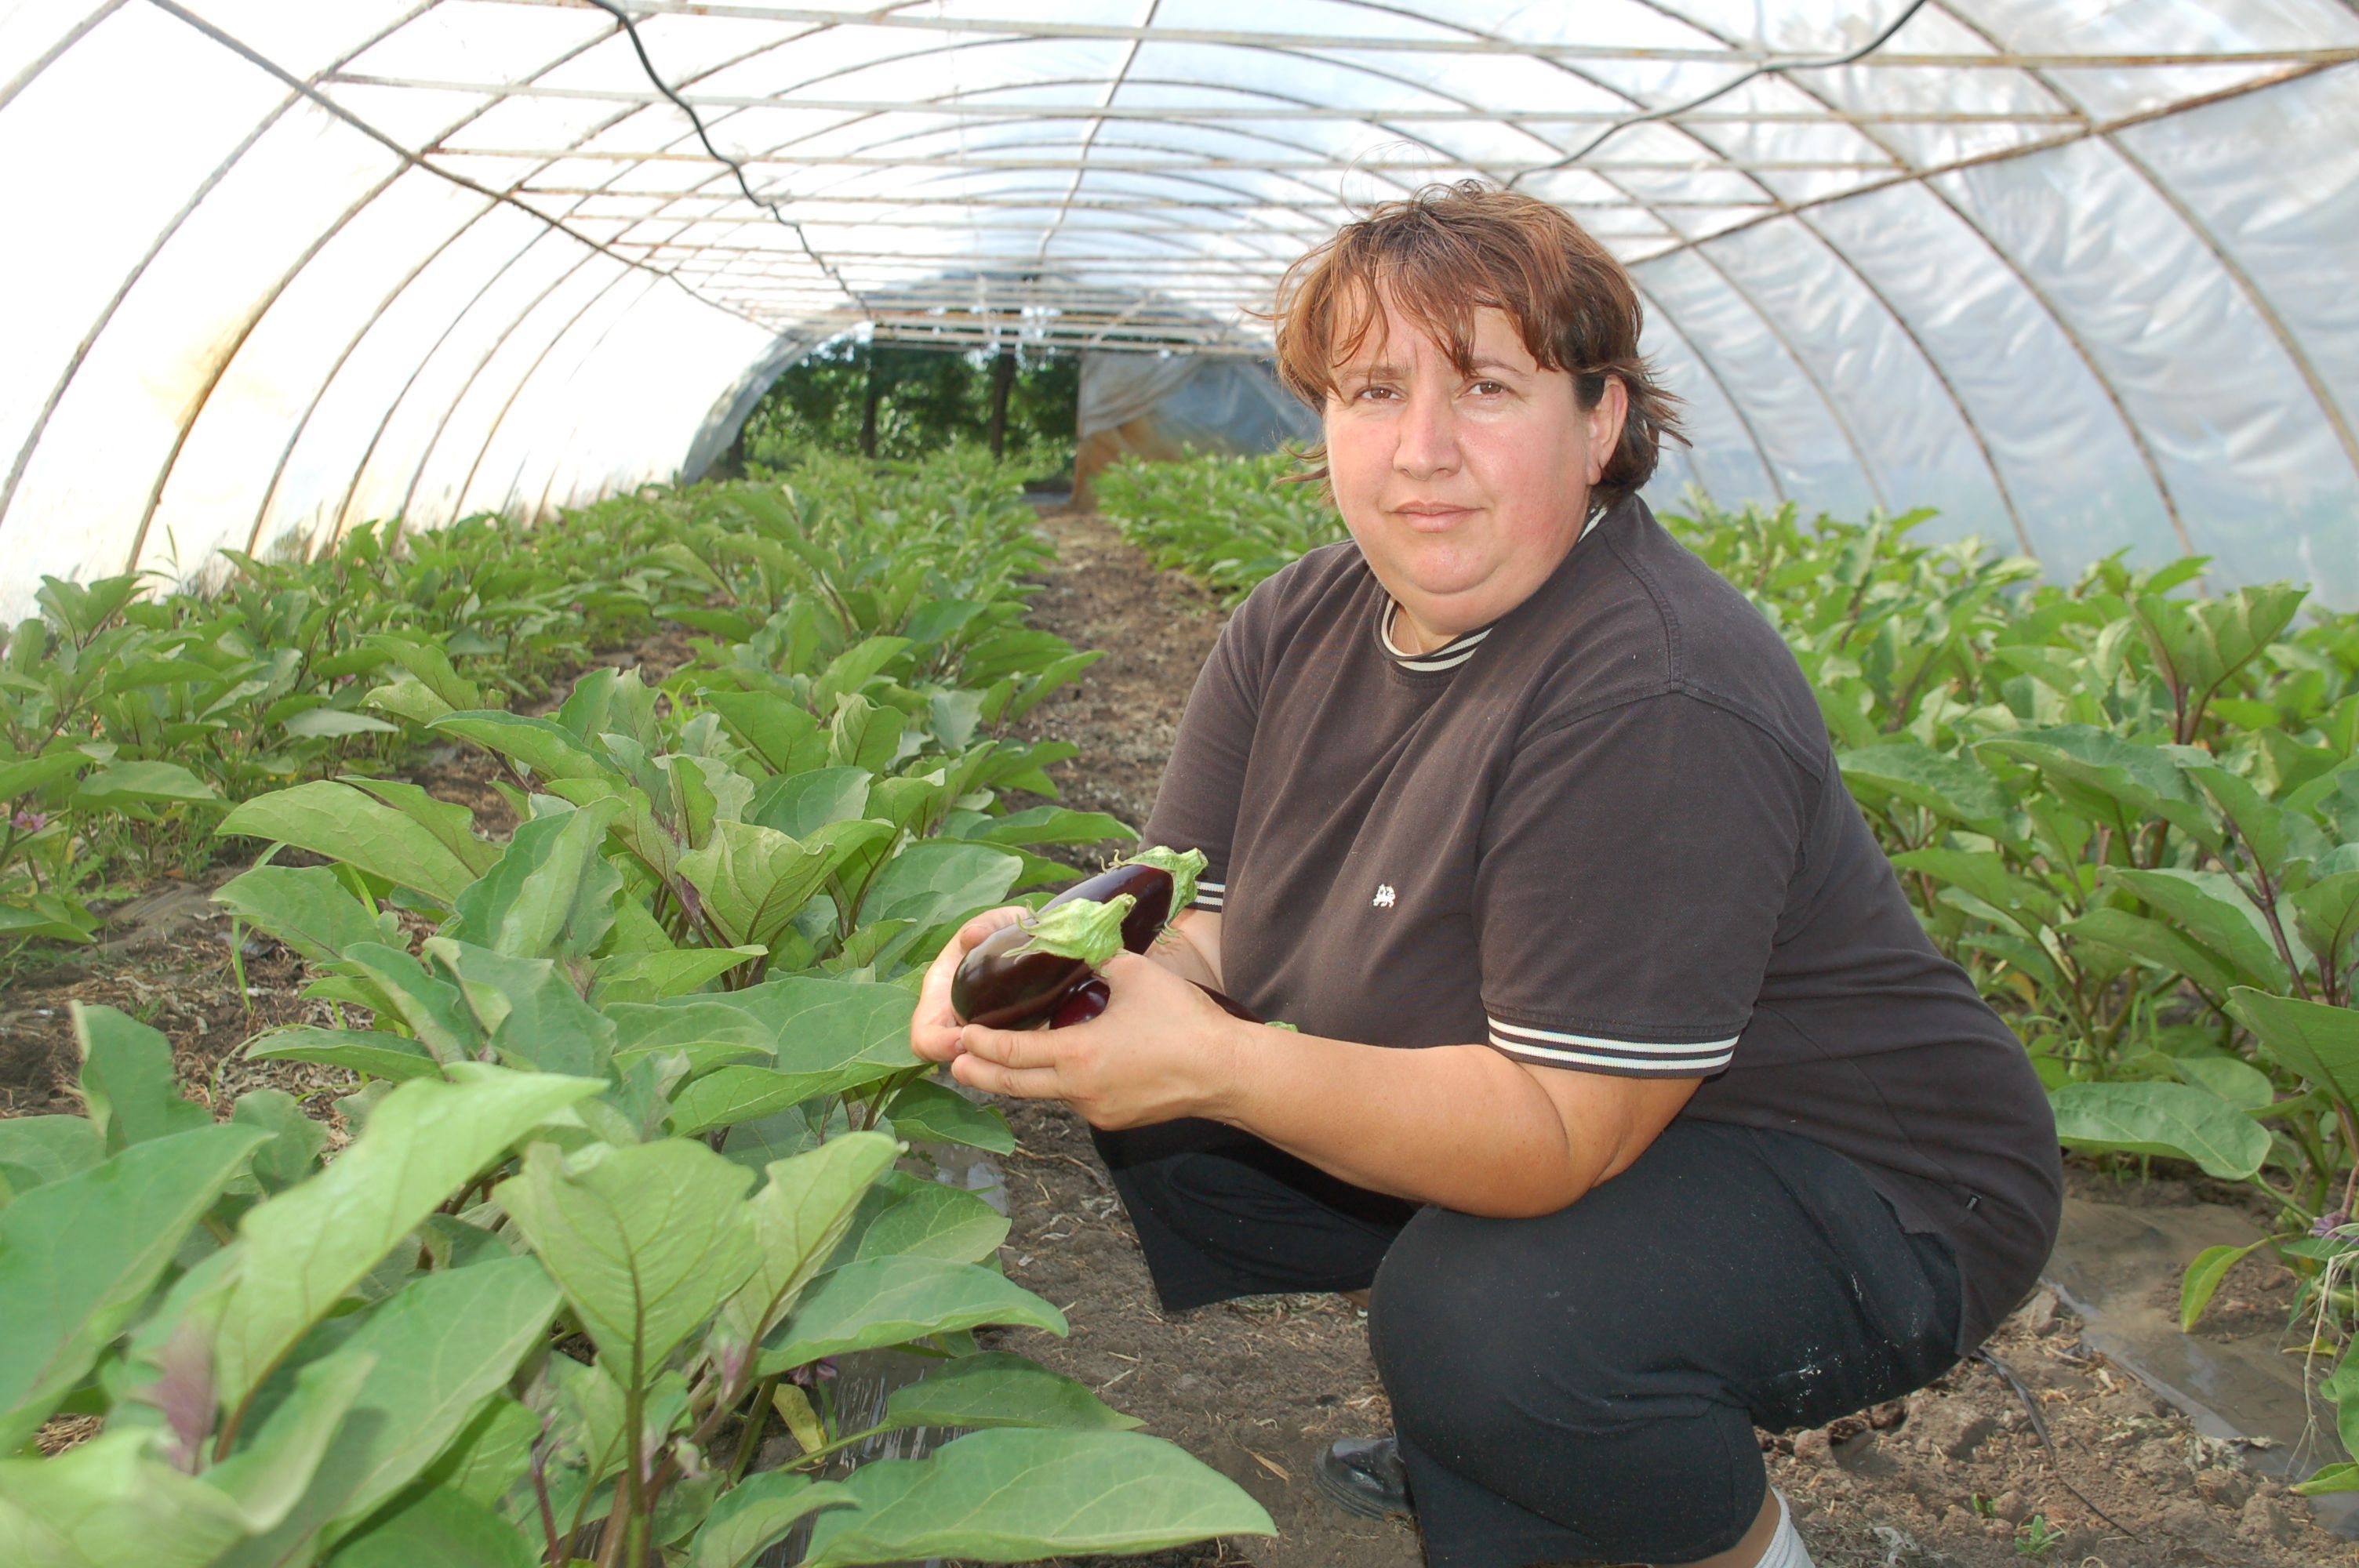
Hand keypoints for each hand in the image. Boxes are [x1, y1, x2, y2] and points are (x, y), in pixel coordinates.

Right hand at [909, 905, 1029, 1063]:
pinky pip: (1004, 1063)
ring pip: (979, 1065)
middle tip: (999, 1051)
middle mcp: (955, 1016)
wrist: (1037, 940)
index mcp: (941, 990)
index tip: (965, 1038)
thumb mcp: (998, 922)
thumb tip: (972, 935)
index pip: (924, 1035)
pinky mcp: (1006, 1039)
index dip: (939, 1044)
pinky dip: (1017, 1063)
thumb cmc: (1008, 931)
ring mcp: (980, 1031)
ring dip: (996, 1065)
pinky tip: (1038, 1049)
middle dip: (971, 1060)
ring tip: (1023, 1050)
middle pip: (948, 1058)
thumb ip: (985, 925)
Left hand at [949, 952, 1248, 1129]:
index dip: (982, 1043)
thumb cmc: (1183, 1022)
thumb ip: (1099, 958)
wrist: (1226, 1072)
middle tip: (954, 1065)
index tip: (962, 1035)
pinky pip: (1076, 1100)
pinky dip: (1060, 1085)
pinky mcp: (1115, 1119)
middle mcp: (1079, 1090)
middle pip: (1015, 1086)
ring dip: (1023, 1080)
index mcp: (1076, 1055)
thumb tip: (1080, 941)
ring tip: (1003, 1065)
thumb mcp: (1135, 975)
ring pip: (1047, 1095)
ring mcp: (1096, 1110)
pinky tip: (1062, 1070)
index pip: (1012, 1051)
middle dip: (981, 1074)